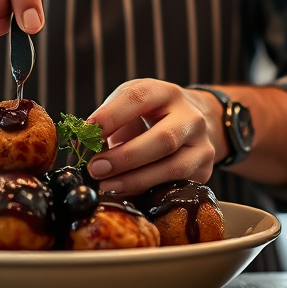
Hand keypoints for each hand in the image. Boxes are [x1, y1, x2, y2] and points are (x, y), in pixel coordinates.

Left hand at [83, 79, 224, 195]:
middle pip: (163, 139)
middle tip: (96, 169)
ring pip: (173, 168)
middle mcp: (190, 117)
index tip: (87, 132)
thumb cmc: (151, 114)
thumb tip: (82, 146)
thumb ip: (106, 121)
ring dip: (136, 180)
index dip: (111, 115)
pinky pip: (177, 186)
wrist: (191, 123)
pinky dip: (148, 192)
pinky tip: (127, 193)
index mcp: (166, 93)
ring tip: (106, 186)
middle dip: (126, 157)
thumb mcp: (129, 105)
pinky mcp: (204, 171)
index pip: (139, 98)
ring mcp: (202, 146)